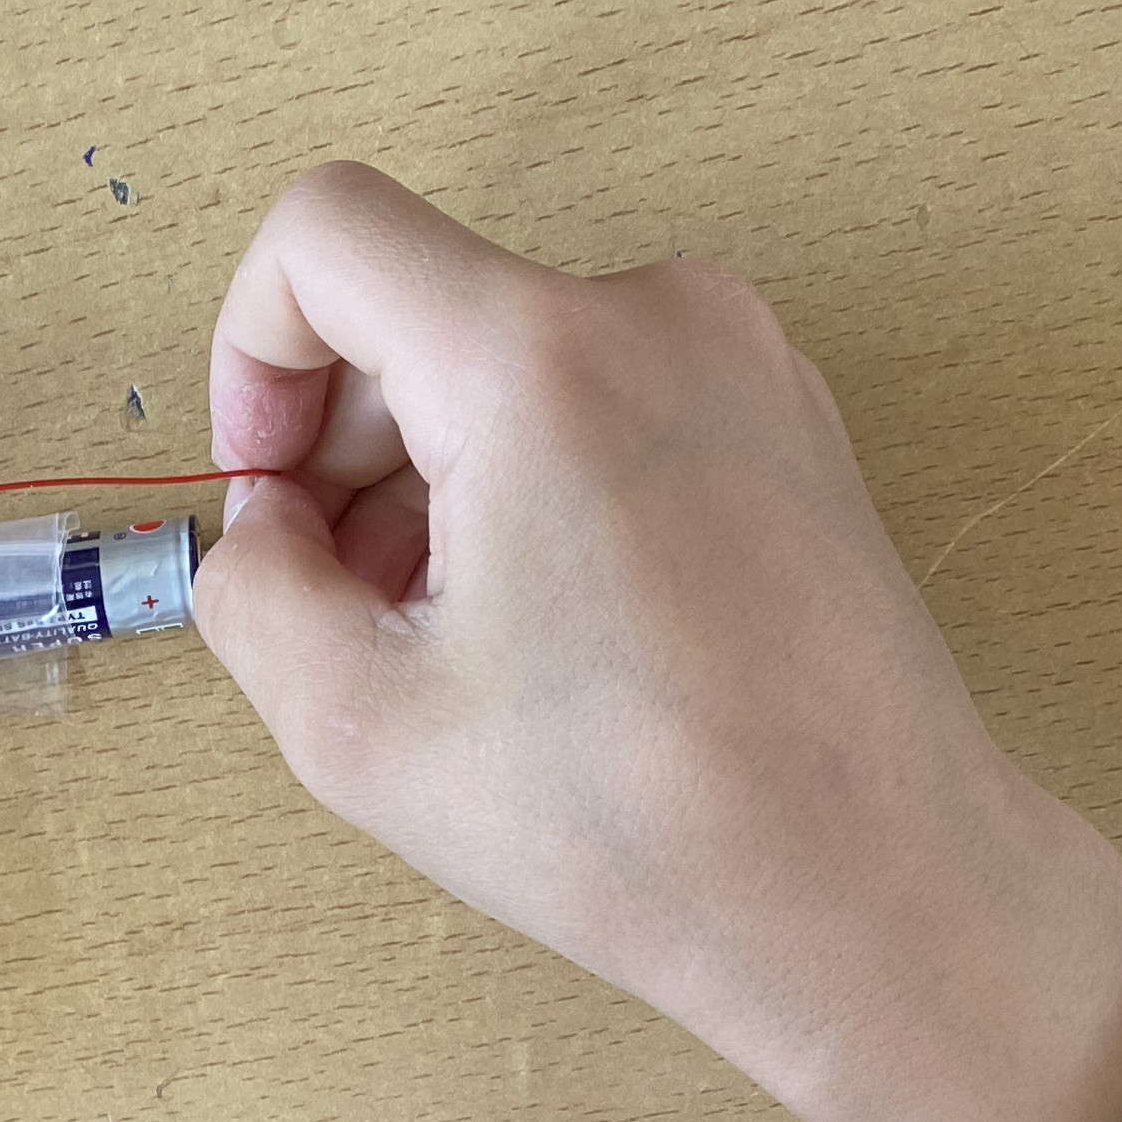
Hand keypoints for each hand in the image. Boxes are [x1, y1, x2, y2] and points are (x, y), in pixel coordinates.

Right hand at [193, 163, 1121, 1121]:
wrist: (872, 890)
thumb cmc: (638, 822)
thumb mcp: (355, 724)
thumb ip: (250, 584)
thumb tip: (267, 522)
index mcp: (537, 360)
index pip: (324, 232)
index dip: (249, 355)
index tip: (270, 494)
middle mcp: (654, 313)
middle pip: (419, 304)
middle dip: (346, 447)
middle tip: (350, 610)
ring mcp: (741, 355)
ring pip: (508, 358)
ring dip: (438, 479)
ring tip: (455, 643)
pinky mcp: (786, 413)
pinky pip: (604, 396)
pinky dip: (537, 483)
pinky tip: (550, 632)